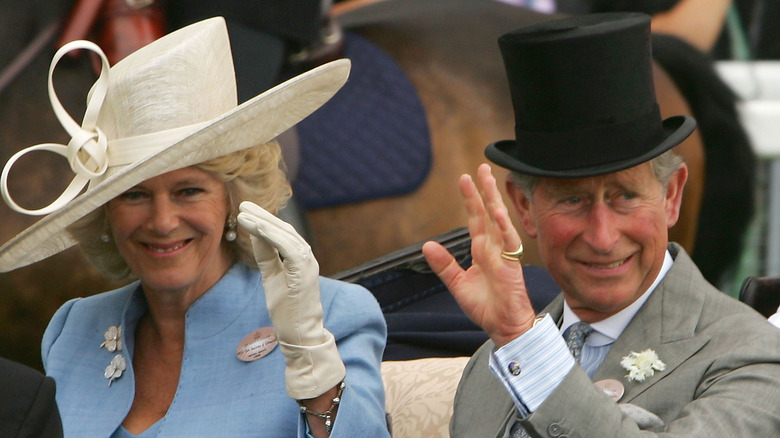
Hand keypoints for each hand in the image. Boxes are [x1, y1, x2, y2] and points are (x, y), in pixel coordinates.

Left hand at [237, 201, 344, 399]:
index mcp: (299, 258)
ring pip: (286, 235)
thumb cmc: (287, 309)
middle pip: (283, 229)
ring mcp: (308, 264)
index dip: (263, 220)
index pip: (281, 233)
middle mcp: (306, 257)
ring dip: (264, 223)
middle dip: (262, 216)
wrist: (300, 334)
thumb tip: (255, 235)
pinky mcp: (304, 272)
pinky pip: (289, 248)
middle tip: (242, 205)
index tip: (244, 211)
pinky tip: (257, 227)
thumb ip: (266, 256)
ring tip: (243, 215)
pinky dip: (273, 235)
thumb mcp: (272, 277)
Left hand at [422, 164, 536, 347]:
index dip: (470, 199)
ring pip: (499, 220)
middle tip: (481, 167)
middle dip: (484, 190)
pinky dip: (503, 225)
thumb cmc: (486, 307)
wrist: (504, 326)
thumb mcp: (458, 284)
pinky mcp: (511, 264)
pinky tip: (497, 210)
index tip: (465, 179)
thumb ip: (444, 265)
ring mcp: (503, 254)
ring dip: (493, 199)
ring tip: (488, 179)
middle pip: (488, 213)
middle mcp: (493, 248)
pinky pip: (508, 241)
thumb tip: (427, 245)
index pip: (475, 219)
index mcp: (481, 251)